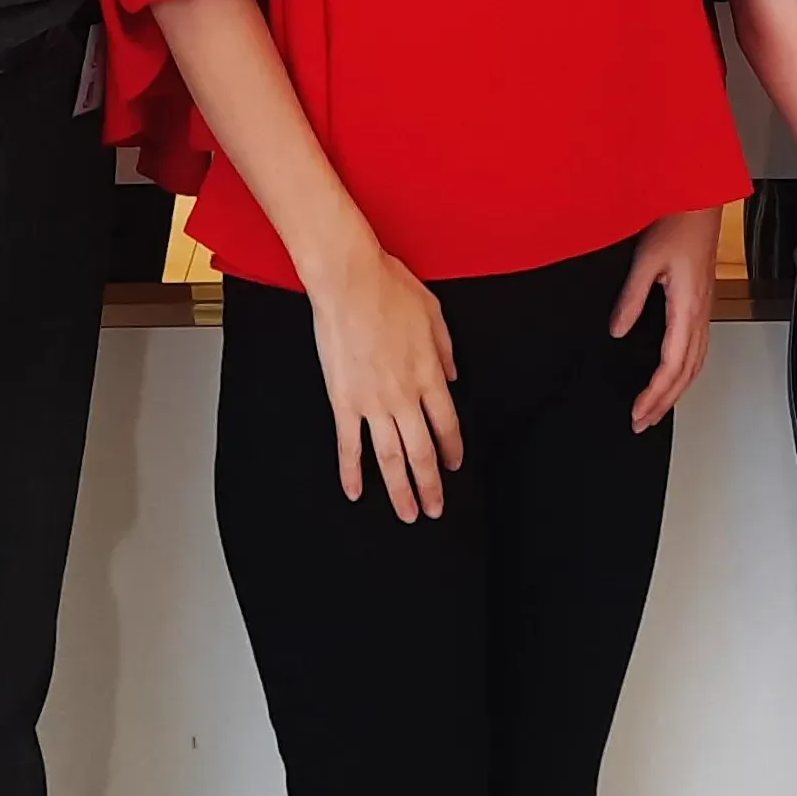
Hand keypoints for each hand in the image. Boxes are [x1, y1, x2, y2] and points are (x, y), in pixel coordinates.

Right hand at [306, 244, 464, 522]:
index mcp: (430, 375)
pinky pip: (349, 444)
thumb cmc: (390, 289)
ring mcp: (373, 403)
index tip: (454, 466)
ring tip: (407, 513)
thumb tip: (453, 375)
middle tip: (434, 508)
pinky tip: (356, 491)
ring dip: (400, 489)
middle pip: (422, 452)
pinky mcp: (343, 401)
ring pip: (390, 457)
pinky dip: (352, 471)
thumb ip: (446, 348)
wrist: (350, 282)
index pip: (447, 425)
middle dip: (430, 485)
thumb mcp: (434, 313)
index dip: (452, 450)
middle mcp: (405, 396)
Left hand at [612, 208, 722, 429]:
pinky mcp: (701, 304)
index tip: (637, 412)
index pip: (671, 366)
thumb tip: (617, 331)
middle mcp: (699, 316)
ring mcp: (704, 311)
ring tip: (656, 409)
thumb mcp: (646, 260)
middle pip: (686, 373)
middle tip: (642, 423)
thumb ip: (632, 298)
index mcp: (687, 309)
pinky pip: (698, 350)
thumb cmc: (677, 223)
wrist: (700, 201)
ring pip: (695, 365)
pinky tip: (674, 375)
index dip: (655, 394)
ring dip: (676, 391)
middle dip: (665, 402)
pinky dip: (685, 372)